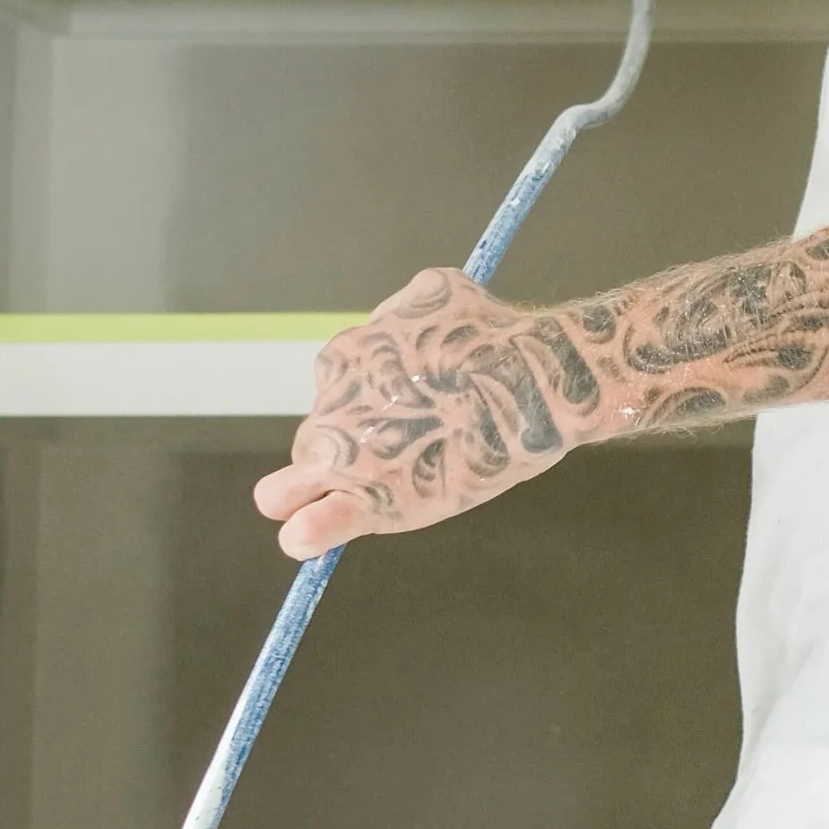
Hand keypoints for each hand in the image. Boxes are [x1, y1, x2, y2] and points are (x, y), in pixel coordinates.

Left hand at [252, 269, 573, 558]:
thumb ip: (401, 313)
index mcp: (344, 358)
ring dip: (324, 492)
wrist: (530, 383)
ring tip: (373, 493)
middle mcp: (333, 405)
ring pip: (298, 485)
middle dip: (344, 452)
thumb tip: (397, 323)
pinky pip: (315, 527)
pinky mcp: (370, 500)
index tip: (406, 415)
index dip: (365, 411)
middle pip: (315, 441)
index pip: (333, 396)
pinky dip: (308, 535)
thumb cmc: (495, 333)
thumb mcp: (435, 291)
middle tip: (402, 455)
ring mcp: (345, 456)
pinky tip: (304, 538)